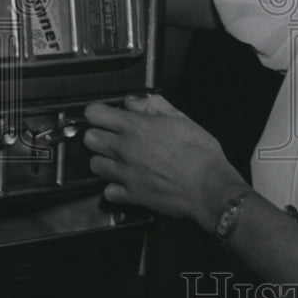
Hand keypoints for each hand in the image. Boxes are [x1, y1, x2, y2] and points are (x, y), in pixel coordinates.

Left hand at [83, 94, 246, 231]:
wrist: (209, 187)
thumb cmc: (200, 150)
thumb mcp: (182, 118)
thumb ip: (154, 105)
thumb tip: (131, 102)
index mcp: (135, 127)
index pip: (94, 113)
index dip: (99, 112)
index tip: (107, 116)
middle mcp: (123, 149)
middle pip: (89, 138)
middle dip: (99, 135)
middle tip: (115, 138)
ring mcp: (124, 174)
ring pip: (93, 165)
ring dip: (104, 161)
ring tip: (120, 161)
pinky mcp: (129, 195)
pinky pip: (108, 191)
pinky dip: (114, 187)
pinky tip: (127, 183)